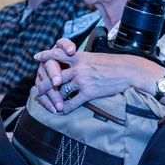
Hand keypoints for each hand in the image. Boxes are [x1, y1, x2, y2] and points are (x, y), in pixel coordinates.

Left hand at [32, 47, 151, 114]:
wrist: (128, 70)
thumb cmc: (115, 63)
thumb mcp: (96, 56)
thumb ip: (83, 59)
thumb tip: (76, 61)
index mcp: (79, 57)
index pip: (57, 53)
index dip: (45, 55)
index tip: (36, 57)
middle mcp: (78, 68)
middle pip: (54, 76)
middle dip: (44, 85)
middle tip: (37, 90)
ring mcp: (82, 80)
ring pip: (61, 91)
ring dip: (55, 99)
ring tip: (51, 104)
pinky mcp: (88, 92)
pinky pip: (72, 102)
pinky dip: (66, 108)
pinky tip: (63, 111)